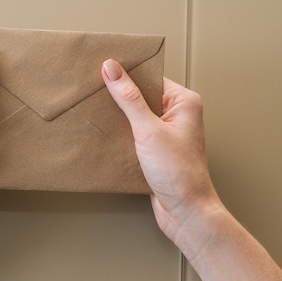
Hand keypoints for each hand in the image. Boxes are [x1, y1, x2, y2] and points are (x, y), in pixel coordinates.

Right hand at [102, 59, 222, 241]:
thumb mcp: (148, 130)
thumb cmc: (179, 174)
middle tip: (96, 89)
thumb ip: (129, 98)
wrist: (185, 212)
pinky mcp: (157, 149)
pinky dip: (122, 133)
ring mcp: (167, 133)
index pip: (151, 77)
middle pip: (143, 95)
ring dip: (119, 116)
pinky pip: (136, 133)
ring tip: (98, 111)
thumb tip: (113, 69)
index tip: (105, 68)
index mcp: (184, 102)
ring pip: (137, 115)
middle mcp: (178, 115)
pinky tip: (107, 133)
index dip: (128, 73)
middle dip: (120, 95)